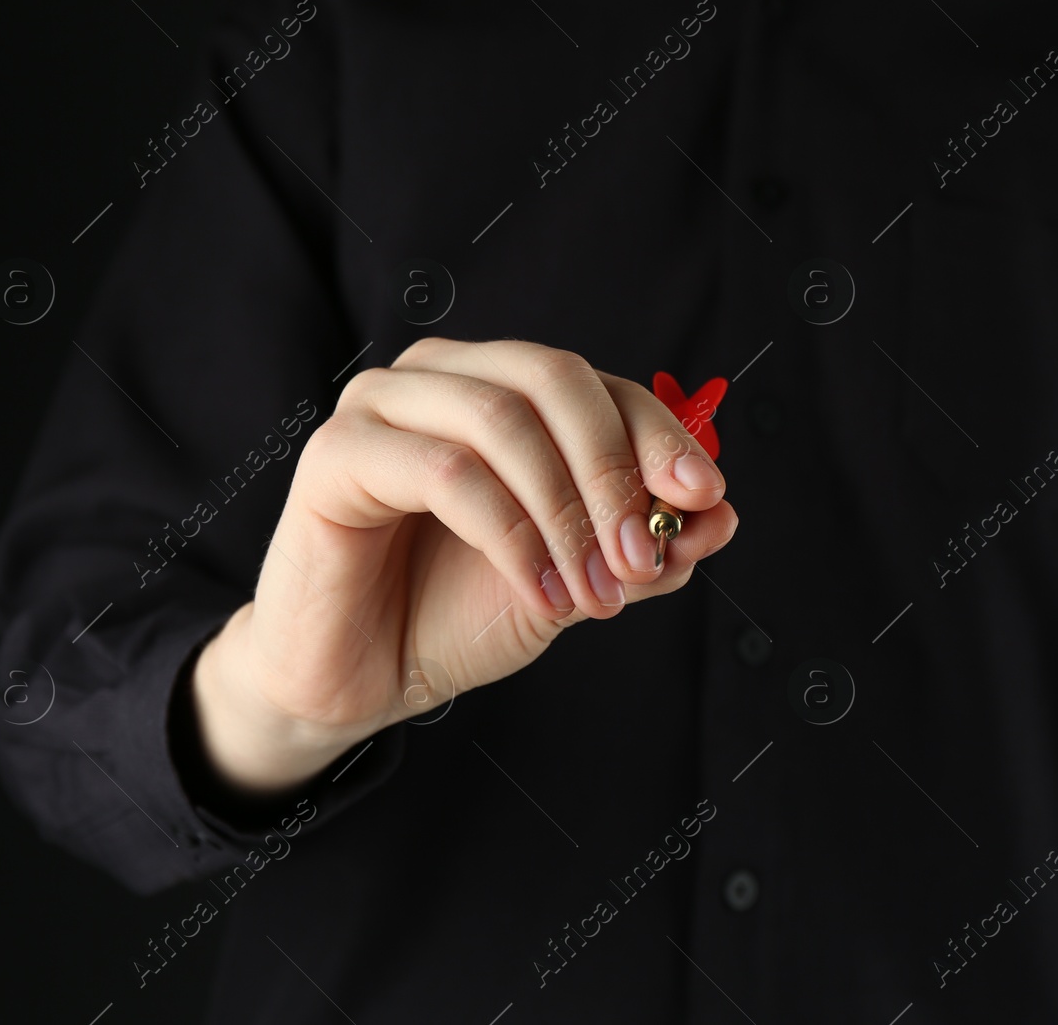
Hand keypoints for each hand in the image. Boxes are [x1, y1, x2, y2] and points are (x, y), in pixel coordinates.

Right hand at [191, 338, 737, 793]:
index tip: (704, 497)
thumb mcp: (573, 581)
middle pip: (552, 376)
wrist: (356, 682)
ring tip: (593, 593)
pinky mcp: (336, 453)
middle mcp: (440, 377)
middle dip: (615, 468)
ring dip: (566, 513)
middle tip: (641, 557)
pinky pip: (447, 472)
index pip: (597, 384)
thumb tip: (720, 516)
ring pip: (502, 420)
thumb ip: (642, 547)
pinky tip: (540, 594)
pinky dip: (512, 536)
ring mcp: (381, 404)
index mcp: (498, 388)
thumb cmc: (453, 614)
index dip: (659, 434)